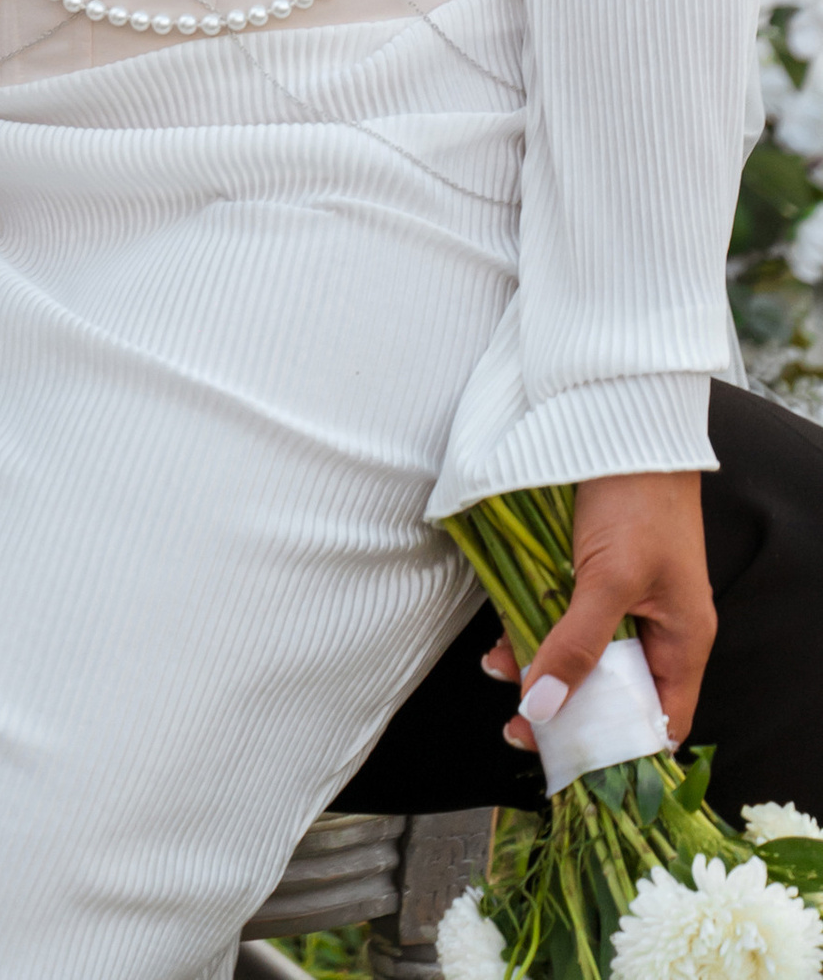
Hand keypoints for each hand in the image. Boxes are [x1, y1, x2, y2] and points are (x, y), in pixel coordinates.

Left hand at [492, 474, 713, 752]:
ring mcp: (626, 601)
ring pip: (584, 656)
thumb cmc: (635, 498)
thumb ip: (576, 644)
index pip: (659, 720)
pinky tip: (502, 635)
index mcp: (683, 640)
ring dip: (543, 667)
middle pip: (616, 693)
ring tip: (498, 668)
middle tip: (518, 724)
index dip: (617, 748)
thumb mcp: (607, 579)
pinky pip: (566, 619)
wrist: (621, 420)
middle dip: (567, 707)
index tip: (566, 760)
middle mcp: (659, 628)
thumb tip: (542, 708)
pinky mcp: (593, 574)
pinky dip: (536, 629)